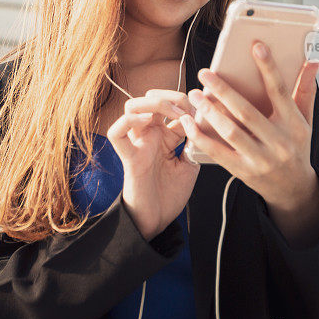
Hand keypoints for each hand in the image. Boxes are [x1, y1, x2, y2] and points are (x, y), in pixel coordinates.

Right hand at [107, 89, 199, 239]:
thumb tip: (201, 123)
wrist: (157, 220)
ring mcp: (137, 144)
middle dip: (170, 97)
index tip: (203, 113)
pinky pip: (116, 133)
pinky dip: (128, 121)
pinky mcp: (129, 157)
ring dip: (152, 103)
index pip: (171, 105)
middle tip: (186, 110)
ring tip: (172, 114)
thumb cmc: (170, 194)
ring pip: (131, 107)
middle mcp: (149, 135)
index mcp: (164, 135)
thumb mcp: (189, 165)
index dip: (187, 103)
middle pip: (150, 98)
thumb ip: (193, 144)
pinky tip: (147, 122)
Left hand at [179, 40, 318, 210]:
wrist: (293, 189)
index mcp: (294, 125)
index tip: (256, 47)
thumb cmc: (297, 146)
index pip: (280, 92)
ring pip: (231, 132)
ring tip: (195, 94)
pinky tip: (189, 123)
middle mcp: (278, 142)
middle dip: (224, 91)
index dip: (269, 68)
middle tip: (205, 73)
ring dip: (210, 112)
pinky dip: (201, 137)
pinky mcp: (244, 171)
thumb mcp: (305, 121)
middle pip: (247, 112)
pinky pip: (218, 153)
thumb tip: (312, 61)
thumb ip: (305, 91)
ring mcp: (260, 159)